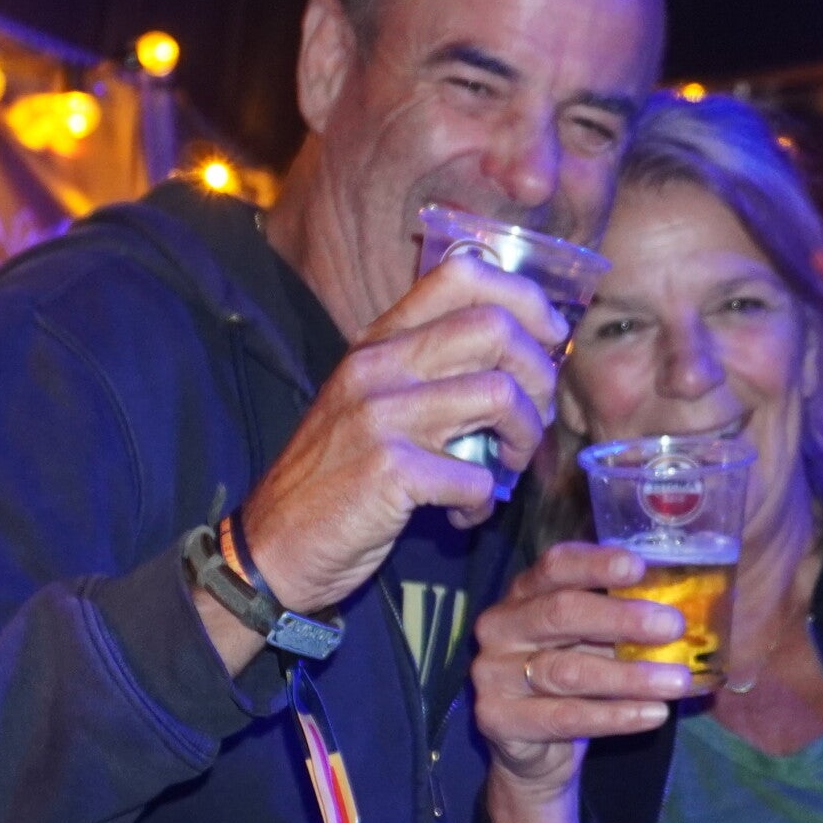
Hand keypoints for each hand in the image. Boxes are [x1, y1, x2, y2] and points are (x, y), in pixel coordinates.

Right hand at [243, 255, 566, 615]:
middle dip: (540, 377)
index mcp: (377, 342)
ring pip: (500, 396)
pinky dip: (484, 504)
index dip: (525, 298)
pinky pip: (477, 477)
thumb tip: (515, 360)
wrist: (272, 547)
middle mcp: (378, 366)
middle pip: (496, 328)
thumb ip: (425, 373)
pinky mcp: (389, 471)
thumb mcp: (367, 404)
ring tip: (508, 470)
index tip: (549, 339)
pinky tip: (462, 516)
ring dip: (525, 440)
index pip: (461, 274)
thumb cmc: (333, 480)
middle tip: (533, 421)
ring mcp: (381, 416)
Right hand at [472, 541, 688, 822]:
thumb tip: (683, 610)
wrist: (535, 752)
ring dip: (629, 676)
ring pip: (567, 670)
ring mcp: (492, 673)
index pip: (555, 566)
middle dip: (621, 619)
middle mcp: (500, 626)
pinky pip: (565, 716)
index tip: (638, 567)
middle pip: (559, 613)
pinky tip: (653, 714)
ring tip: (676, 681)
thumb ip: (618, 622)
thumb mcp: (592, 643)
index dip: (595, 564)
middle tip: (672, 626)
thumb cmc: (573, 681)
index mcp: (523, 594)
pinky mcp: (497, 717)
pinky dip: (615, 716)